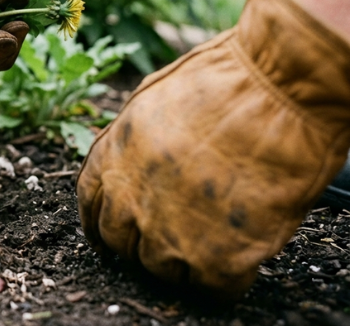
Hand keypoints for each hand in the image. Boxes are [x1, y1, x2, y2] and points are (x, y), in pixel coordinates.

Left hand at [77, 0, 349, 296]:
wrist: (276, 91)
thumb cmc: (224, 80)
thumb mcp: (152, 97)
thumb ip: (131, 136)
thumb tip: (129, 158)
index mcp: (111, 159)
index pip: (89, 203)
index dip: (100, 221)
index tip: (107, 233)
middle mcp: (129, 201)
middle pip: (121, 243)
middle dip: (141, 240)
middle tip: (174, 231)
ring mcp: (170, 234)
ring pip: (162, 269)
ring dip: (184, 258)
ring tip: (216, 233)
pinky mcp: (217, 259)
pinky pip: (214, 286)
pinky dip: (228, 276)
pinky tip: (243, 253)